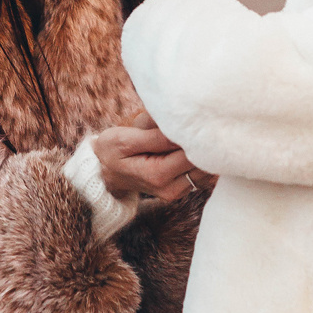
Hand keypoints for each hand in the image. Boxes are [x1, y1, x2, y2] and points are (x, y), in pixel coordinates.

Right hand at [92, 123, 212, 203]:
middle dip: (202, 143)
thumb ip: (155, 137)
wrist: (105, 172)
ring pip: (208, 170)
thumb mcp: (125, 140)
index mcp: (157, 175)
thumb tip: (181, 131)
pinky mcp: (183, 189)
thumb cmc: (112, 151)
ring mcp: (178, 192)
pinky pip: (203, 174)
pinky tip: (190, 145)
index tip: (194, 119)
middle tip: (197, 122)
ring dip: (204, 152)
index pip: (191, 154)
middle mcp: (171, 189)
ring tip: (191, 133)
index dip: (195, 136)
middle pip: (204, 164)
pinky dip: (201, 159)